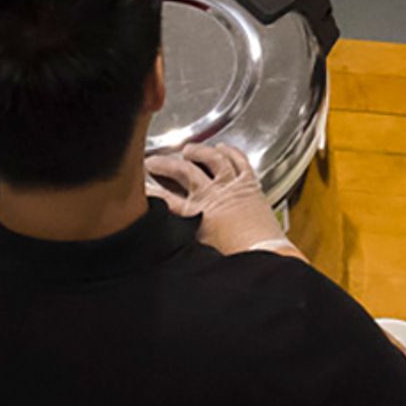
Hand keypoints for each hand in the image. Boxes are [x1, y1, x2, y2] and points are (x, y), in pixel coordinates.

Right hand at [146, 140, 287, 256]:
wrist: (265, 255)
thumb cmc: (236, 258)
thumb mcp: (201, 250)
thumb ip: (185, 237)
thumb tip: (172, 236)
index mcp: (197, 213)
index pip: (165, 198)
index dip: (150, 192)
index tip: (139, 188)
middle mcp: (213, 194)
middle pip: (183, 171)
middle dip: (164, 164)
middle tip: (153, 162)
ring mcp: (232, 186)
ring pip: (212, 159)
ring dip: (198, 151)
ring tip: (188, 149)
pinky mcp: (250, 185)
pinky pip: (239, 160)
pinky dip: (230, 151)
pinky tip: (223, 147)